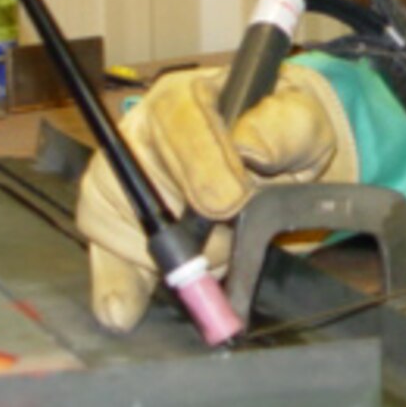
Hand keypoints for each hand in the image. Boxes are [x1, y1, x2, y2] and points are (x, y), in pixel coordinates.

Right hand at [75, 61, 357, 332]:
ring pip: (111, 217)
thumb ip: (286, 128)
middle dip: (185, 224)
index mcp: (184, 96)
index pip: (175, 121)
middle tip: (227, 244)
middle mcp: (139, 132)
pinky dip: (117, 285)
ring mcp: (120, 179)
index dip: (200, 165)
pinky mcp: (115, 224)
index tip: (230, 203)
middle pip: (134, 176)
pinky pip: (101, 253)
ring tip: (214, 258)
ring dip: (166, 256)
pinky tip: (126, 309)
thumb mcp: (304, 123)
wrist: (283, 169)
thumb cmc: (286, 138)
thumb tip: (250, 147)